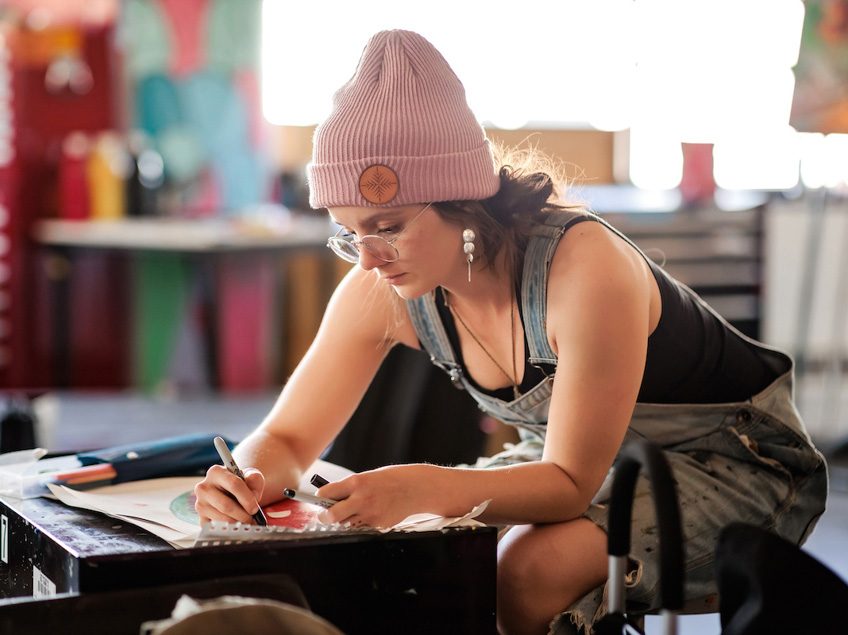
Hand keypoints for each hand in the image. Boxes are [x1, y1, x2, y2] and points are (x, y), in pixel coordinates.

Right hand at [194, 464, 264, 523]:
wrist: (232, 492)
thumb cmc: (242, 483)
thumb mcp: (252, 476)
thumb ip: (255, 480)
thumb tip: (253, 496)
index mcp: (216, 472)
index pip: (234, 484)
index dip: (247, 499)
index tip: (255, 508)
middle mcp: (204, 487)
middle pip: (226, 505)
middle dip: (243, 515)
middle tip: (252, 518)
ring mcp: (200, 503)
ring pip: (222, 518)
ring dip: (238, 522)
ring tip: (246, 521)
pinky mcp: (201, 518)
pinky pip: (216, 527)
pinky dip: (229, 528)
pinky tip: (237, 524)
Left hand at [316, 464, 434, 527]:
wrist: (417, 488)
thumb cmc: (392, 479)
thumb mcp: (369, 476)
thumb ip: (351, 488)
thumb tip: (331, 499)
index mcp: (357, 482)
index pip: (326, 493)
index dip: (319, 498)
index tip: (319, 499)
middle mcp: (361, 499)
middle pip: (331, 516)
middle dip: (325, 517)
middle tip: (325, 515)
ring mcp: (370, 515)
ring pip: (345, 524)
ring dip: (344, 520)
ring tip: (354, 511)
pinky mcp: (378, 526)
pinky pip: (361, 527)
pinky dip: (361, 523)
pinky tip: (371, 513)